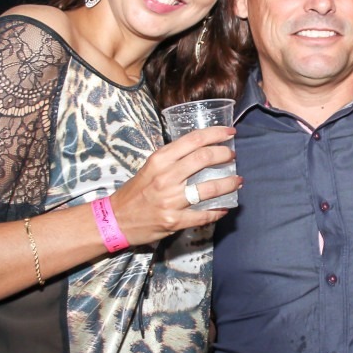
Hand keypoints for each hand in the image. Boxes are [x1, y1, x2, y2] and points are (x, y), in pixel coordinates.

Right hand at [110, 126, 240, 245]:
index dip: (216, 134)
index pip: (193, 140)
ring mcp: (171, 200)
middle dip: (225, 155)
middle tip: (233, 156)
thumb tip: (201, 151)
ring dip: (229, 184)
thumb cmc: (135, 192)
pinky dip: (218, 211)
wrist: (115, 219)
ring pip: (209, 188)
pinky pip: (203, 215)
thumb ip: (173, 159)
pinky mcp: (174, 220)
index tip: (230, 132)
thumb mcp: (150, 168)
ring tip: (237, 181)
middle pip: (204, 159)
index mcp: (160, 160)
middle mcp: (166, 177)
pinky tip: (224, 208)